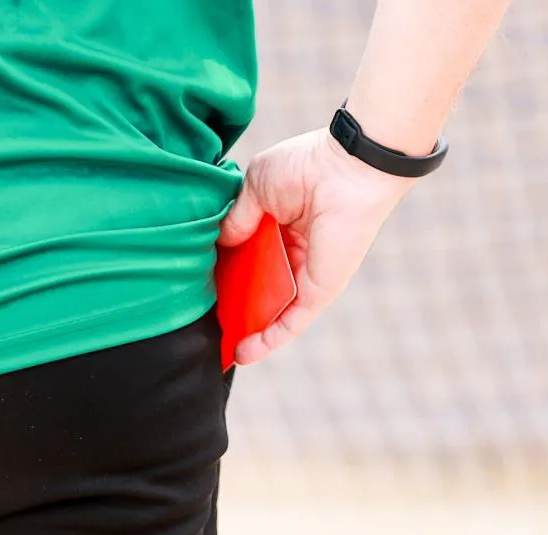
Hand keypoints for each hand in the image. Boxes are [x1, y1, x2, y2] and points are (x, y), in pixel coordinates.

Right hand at [219, 127, 416, 365]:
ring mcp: (306, 275)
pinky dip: (268, 340)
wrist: (346, 169)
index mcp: (279, 226)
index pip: (247, 259)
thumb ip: (237, 219)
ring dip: (247, 330)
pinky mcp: (319, 290)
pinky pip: (291, 322)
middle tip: (205, 322)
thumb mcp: (256, 189)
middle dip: (234, 305)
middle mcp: (293, 254)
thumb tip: (219, 244)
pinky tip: (244, 354)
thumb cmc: (305, 167)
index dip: (225, 273)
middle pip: (257, 288)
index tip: (201, 287)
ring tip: (218, 347)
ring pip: (271, 310)